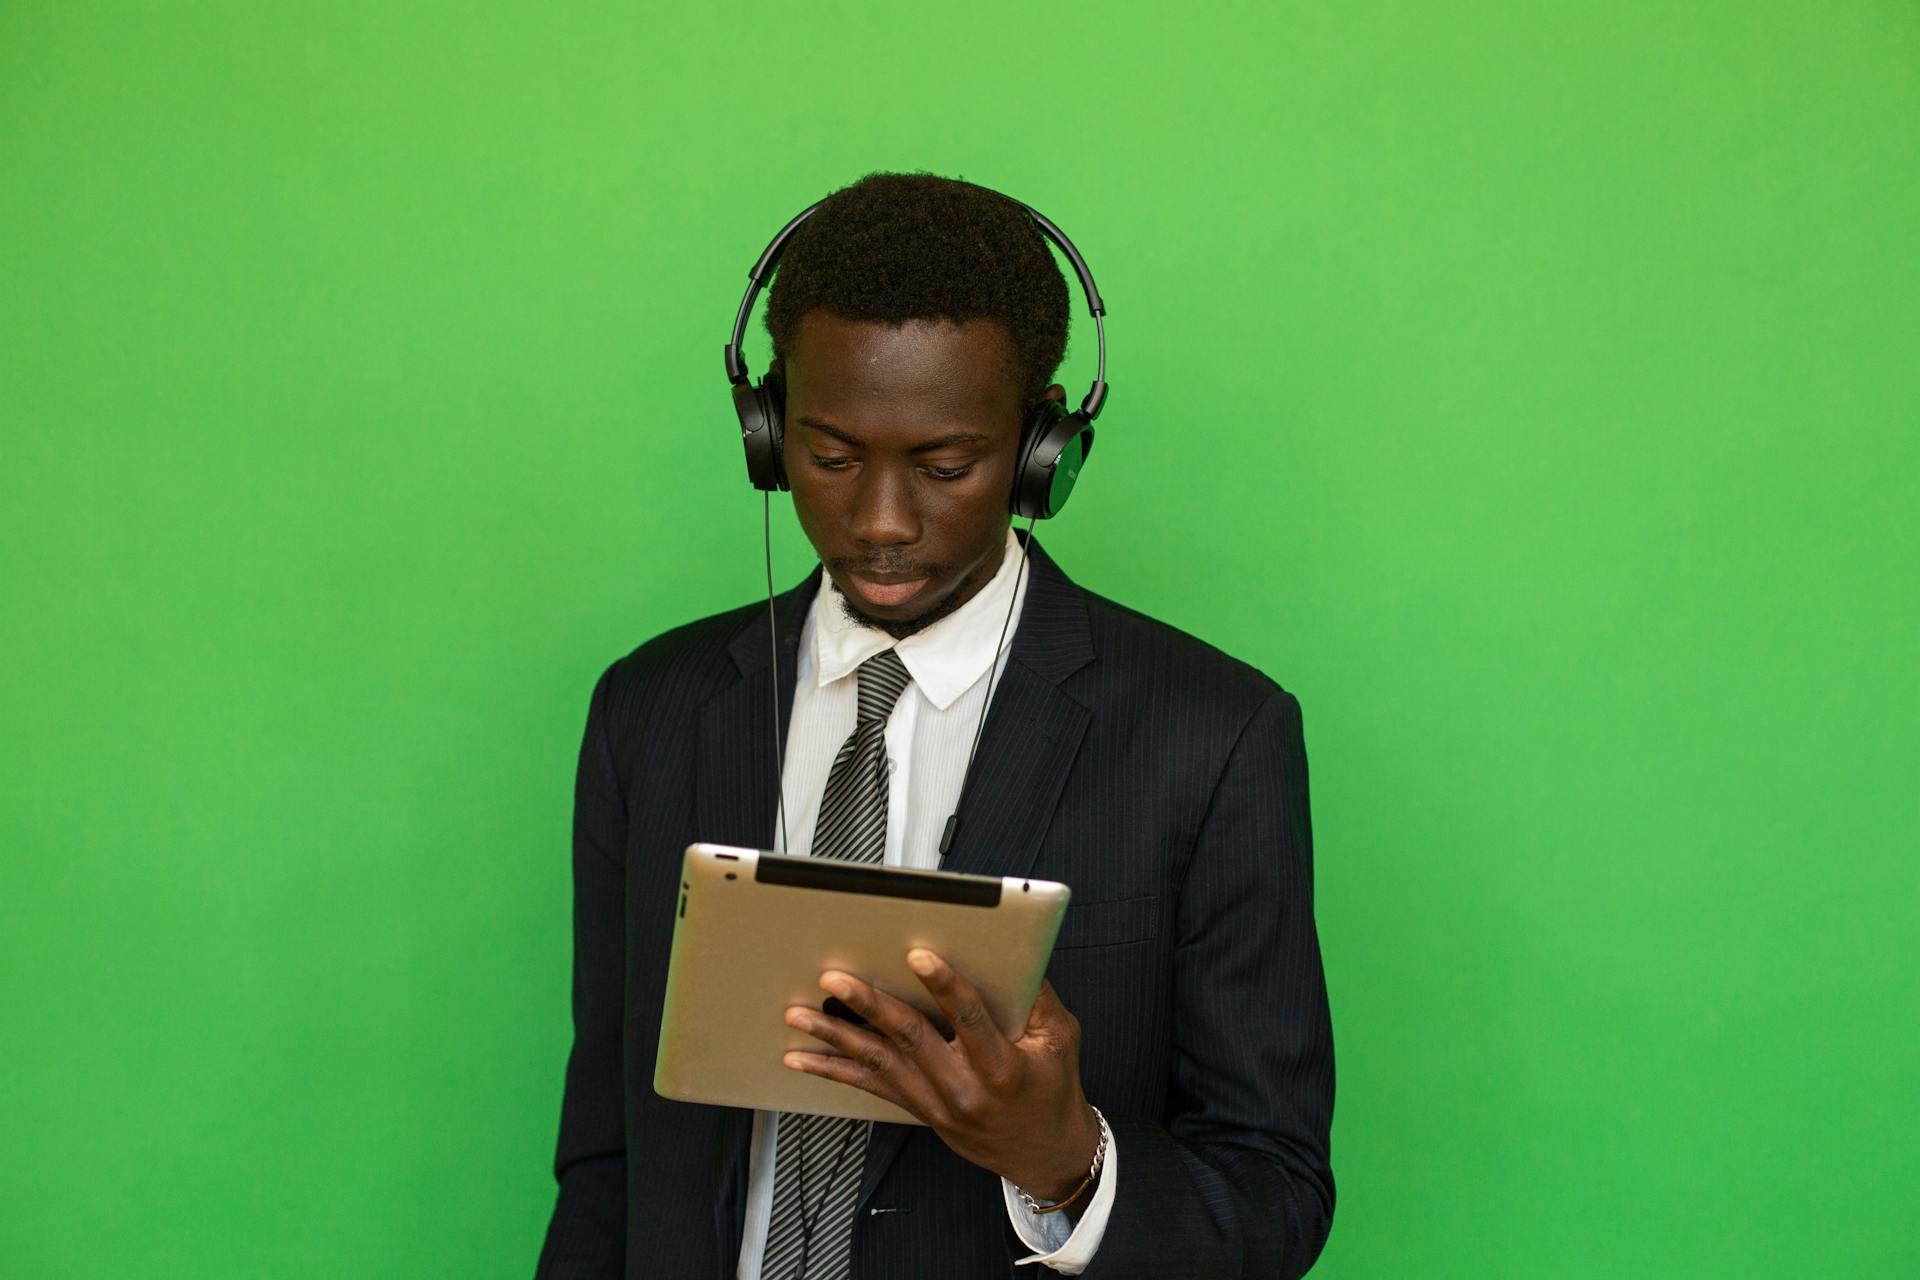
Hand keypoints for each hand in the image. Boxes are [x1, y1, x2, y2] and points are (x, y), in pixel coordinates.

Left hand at [782, 948, 1101, 1200]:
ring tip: (799, 1015)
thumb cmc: (1053, 1091)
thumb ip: (1037, 998)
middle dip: (868, 1004)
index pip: (968, 1018)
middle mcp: (963, 1088)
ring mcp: (937, 1104)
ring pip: (879, 1063)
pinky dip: (833, 1070)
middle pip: (909, 1039)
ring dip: (835, 1037)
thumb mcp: (1061, 1040)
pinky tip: (801, 1058)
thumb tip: (1013, 953)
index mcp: (1002, 1066)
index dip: (943, 985)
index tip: (917, 956)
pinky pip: (872, 1087)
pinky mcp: (921, 1110)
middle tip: (834, 979)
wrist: (1045, 1154)